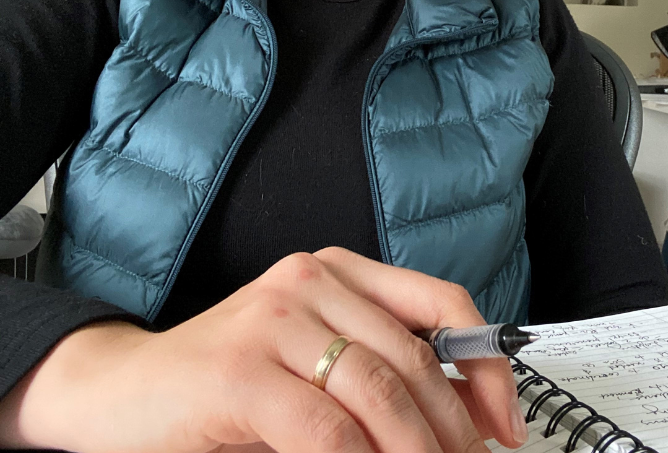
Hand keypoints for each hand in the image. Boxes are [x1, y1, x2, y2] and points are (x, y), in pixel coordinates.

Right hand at [0, 248, 527, 452]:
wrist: (124, 389)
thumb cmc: (228, 381)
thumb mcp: (314, 360)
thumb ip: (377, 367)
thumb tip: (463, 412)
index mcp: (339, 270)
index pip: (441, 302)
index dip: (486, 363)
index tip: (506, 420)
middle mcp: (311, 280)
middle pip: (415, 354)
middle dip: (455, 425)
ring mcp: (275, 318)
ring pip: (380, 390)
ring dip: (416, 450)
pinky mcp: (242, 369)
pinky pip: (326, 428)